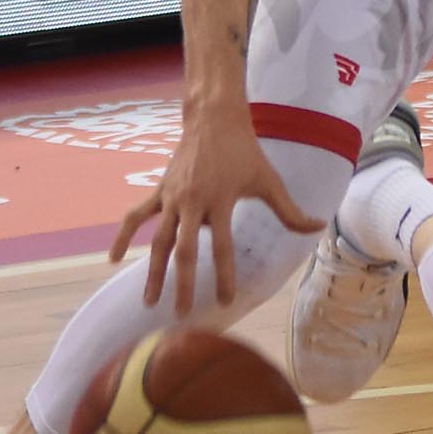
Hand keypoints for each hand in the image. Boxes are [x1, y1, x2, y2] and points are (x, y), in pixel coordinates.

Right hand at [109, 108, 323, 317]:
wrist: (214, 119)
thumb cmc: (245, 152)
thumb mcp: (269, 180)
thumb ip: (289, 210)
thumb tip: (318, 227)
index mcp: (221, 200)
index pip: (222, 247)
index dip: (223, 274)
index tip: (225, 301)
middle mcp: (192, 201)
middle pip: (184, 250)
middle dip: (182, 284)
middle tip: (181, 314)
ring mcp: (172, 197)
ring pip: (159, 240)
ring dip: (153, 271)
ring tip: (151, 300)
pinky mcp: (158, 191)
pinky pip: (136, 217)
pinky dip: (123, 237)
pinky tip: (115, 259)